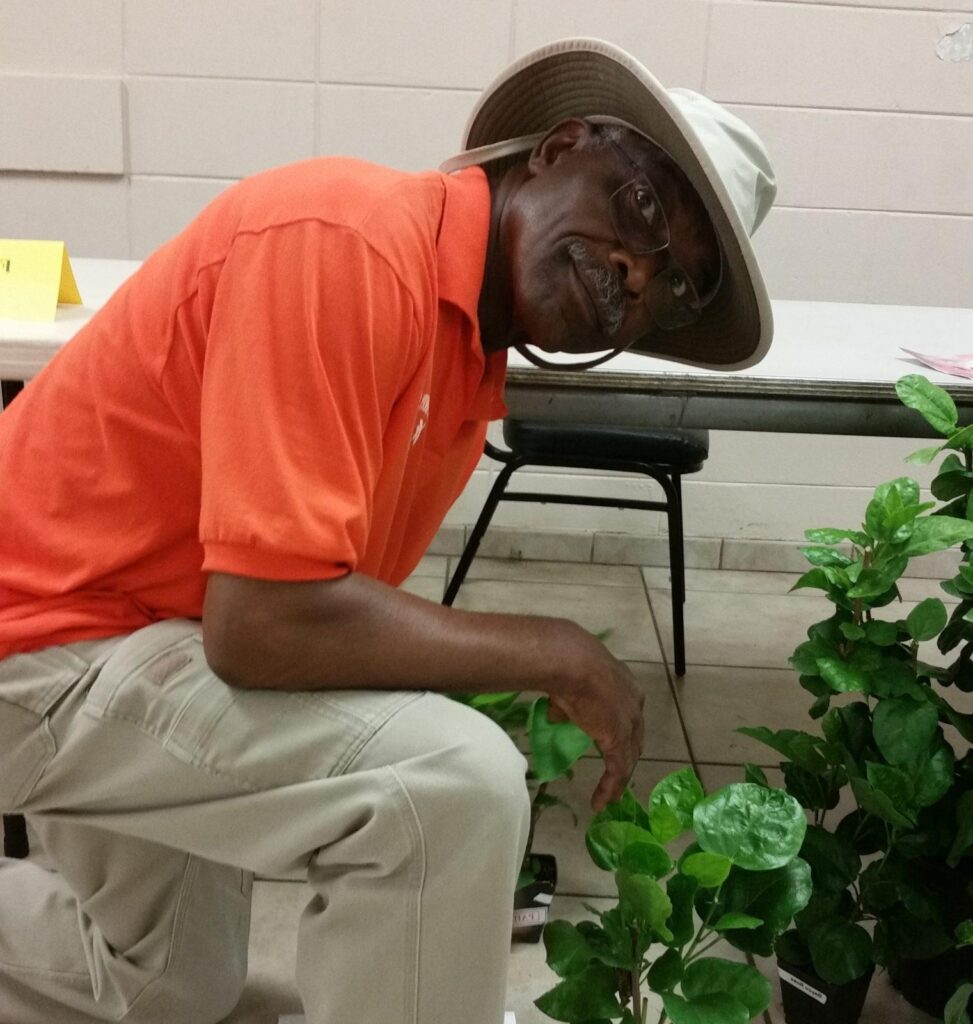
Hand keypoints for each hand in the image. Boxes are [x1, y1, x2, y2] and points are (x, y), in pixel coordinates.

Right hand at [545, 625, 644, 811]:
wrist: (572, 662)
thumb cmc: (568, 664)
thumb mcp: (571, 682)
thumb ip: (568, 704)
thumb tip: (557, 716)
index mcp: (626, 686)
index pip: (629, 715)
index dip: (622, 732)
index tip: (610, 744)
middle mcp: (635, 704)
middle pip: (634, 738)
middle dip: (626, 757)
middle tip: (616, 775)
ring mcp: (629, 723)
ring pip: (629, 757)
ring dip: (620, 778)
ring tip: (609, 796)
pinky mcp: (619, 739)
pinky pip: (618, 769)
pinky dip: (611, 787)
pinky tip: (601, 801)